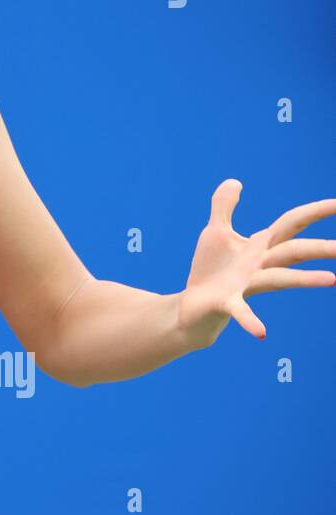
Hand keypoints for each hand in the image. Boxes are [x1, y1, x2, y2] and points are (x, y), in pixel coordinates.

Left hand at [176, 179, 335, 347]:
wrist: (193, 307)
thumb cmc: (210, 270)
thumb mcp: (215, 233)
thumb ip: (224, 205)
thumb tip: (235, 181)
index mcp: (260, 246)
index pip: (293, 223)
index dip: (316, 211)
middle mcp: (259, 266)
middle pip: (295, 251)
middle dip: (323, 247)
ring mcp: (246, 285)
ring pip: (279, 279)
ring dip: (304, 279)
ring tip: (333, 280)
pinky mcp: (226, 302)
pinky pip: (240, 311)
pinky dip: (250, 320)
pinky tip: (262, 333)